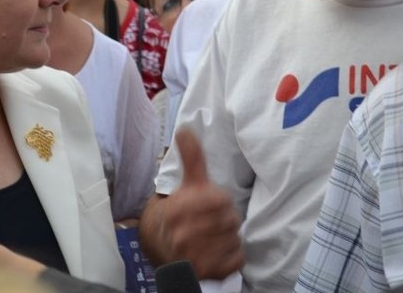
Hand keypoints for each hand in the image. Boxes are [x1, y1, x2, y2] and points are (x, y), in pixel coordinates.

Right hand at [158, 129, 244, 278]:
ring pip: (235, 239)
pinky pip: (238, 259)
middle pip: (231, 221)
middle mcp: (183, 234)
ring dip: (230, 237)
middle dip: (227, 220)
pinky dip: (234, 256)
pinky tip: (218, 252)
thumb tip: (185, 129)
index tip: (213, 204)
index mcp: (179, 210)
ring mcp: (194, 256)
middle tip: (214, 222)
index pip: (221, 201)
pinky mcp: (206, 272)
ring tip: (214, 237)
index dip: (222, 202)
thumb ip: (191, 157)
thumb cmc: (183, 210)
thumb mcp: (188, 183)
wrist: (164, 245)